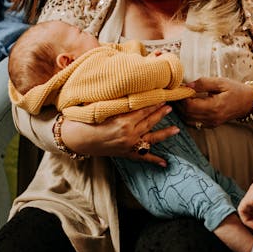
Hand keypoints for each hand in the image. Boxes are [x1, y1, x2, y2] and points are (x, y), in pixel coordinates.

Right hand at [59, 104, 178, 166]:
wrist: (76, 139)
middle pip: (149, 121)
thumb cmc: (84, 120)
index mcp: (123, 121)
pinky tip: (165, 163)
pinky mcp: (125, 154)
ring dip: (164, 133)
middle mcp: (128, 134)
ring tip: (177, 129)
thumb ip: (115, 100)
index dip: (153, 102)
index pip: (143, 109)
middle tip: (170, 105)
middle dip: (161, 112)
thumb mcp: (100, 106)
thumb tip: (127, 88)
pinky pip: (142, 157)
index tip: (162, 94)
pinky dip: (154, 160)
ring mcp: (128, 145)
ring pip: (151, 138)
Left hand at [181, 77, 252, 128]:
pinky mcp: (211, 125)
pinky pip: (193, 123)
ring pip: (188, 120)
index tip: (180, 89)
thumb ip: (203, 83)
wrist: (248, 103)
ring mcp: (211, 123)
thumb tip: (187, 85)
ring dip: (182, 111)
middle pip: (187, 114)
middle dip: (179, 104)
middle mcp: (212, 118)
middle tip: (178, 93)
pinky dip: (187, 116)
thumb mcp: (221, 82)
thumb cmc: (235, 90)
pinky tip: (188, 107)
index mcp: (215, 106)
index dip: (182, 97)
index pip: (190, 105)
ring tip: (181, 99)